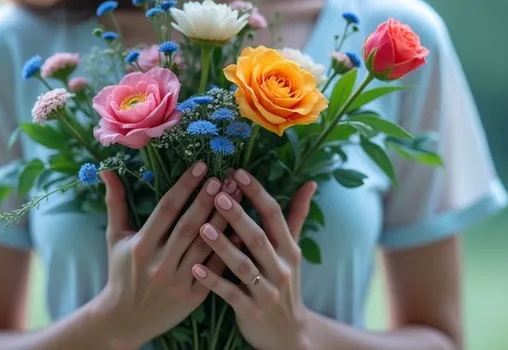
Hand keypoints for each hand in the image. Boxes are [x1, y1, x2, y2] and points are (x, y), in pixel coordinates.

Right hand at [93, 162, 235, 348]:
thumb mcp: (116, 238)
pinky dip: (230, 248)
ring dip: (223, 218)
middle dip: (208, 199)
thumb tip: (107, 171)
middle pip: (189, 225)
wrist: (125, 319)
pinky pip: (216, 268)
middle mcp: (160, 262)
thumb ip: (115, 203)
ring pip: (206, 245)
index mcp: (142, 245)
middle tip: (224, 177)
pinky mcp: (194, 296)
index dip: (185, 186)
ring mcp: (179, 280)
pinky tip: (243, 229)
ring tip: (236, 195)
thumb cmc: (121, 272)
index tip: (201, 166)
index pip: (167, 208)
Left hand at [191, 169, 317, 349]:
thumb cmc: (285, 284)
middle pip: (258, 237)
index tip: (238, 173)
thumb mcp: (293, 251)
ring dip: (223, 246)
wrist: (289, 334)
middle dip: (238, 215)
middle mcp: (281, 268)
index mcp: (289, 250)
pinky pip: (230, 293)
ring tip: (202, 227)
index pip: (275, 216)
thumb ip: (296, 217)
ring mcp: (267, 291)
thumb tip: (311, 183)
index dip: (257, 193)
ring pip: (243, 265)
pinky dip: (214, 280)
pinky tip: (196, 267)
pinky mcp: (251, 311)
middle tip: (217, 194)